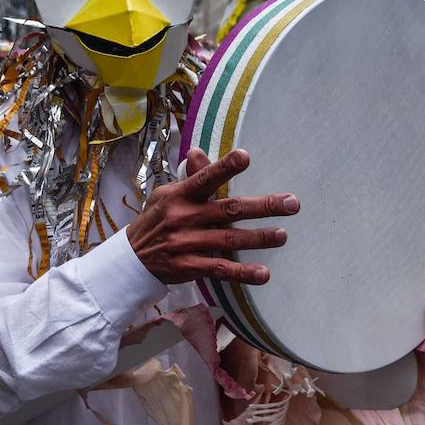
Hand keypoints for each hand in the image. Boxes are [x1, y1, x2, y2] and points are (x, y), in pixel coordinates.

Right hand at [126, 147, 297, 285]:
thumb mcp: (166, 194)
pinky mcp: (190, 266)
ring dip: (259, 238)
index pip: (205, 178)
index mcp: (180, 195)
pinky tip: (263, 273)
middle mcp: (185, 217)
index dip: (224, 167)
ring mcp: (187, 243)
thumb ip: (189, 177)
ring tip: (282, 235)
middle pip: (229, 209)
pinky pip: (220, 269)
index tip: (245, 157)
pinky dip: (243, 272)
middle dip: (262, 206)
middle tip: (291, 203)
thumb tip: (197, 152)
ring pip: (230, 239)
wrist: (132, 258)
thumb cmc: (156, 219)